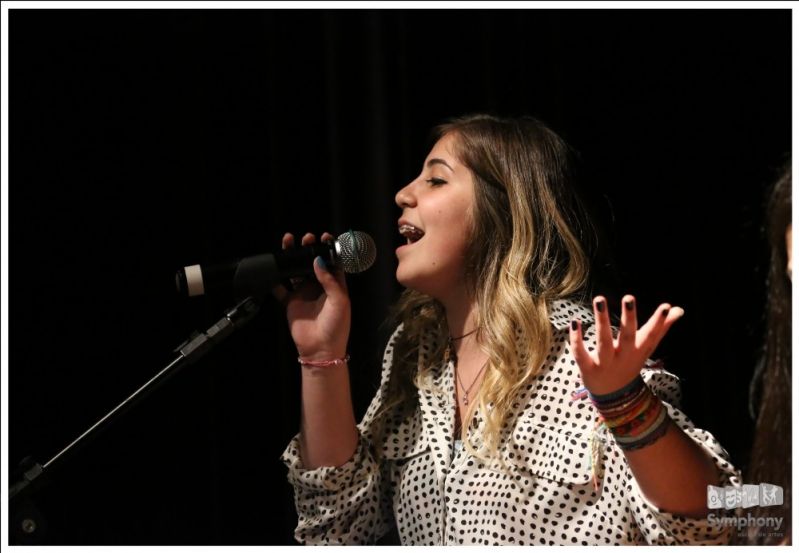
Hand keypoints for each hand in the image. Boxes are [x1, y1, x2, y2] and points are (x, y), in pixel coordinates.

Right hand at [272, 232, 350, 360]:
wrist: (321, 349)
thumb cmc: (337, 326)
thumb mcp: (339, 301)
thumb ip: (329, 280)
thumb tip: (317, 261)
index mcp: (334, 285)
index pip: (331, 262)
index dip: (328, 249)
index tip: (324, 237)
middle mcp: (318, 287)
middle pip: (311, 263)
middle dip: (308, 249)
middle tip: (306, 239)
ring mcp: (303, 293)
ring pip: (295, 271)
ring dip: (292, 258)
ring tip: (288, 243)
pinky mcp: (290, 302)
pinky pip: (280, 288)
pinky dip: (274, 279)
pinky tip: (271, 267)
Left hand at [569, 295, 683, 394]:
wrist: (614, 396)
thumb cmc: (630, 363)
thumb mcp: (646, 347)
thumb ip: (661, 328)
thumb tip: (679, 309)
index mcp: (639, 350)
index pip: (651, 335)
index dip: (659, 321)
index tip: (666, 306)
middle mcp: (623, 355)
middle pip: (627, 336)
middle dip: (628, 318)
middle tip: (629, 297)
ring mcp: (605, 363)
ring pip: (604, 342)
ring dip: (601, 321)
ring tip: (600, 299)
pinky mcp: (588, 368)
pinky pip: (581, 354)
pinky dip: (576, 340)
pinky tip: (574, 322)